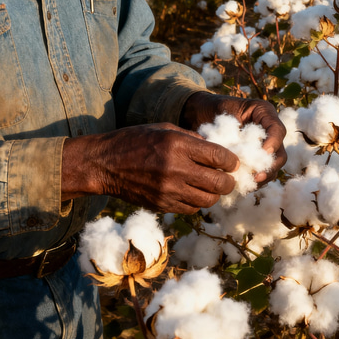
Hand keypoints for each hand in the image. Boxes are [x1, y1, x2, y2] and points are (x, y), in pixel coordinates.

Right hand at [61, 123, 238, 213]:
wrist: (104, 164)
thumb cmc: (135, 140)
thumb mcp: (164, 129)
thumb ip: (192, 139)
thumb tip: (216, 149)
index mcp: (177, 145)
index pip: (218, 157)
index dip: (232, 161)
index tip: (233, 162)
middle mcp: (176, 169)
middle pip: (218, 183)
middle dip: (228, 181)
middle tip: (227, 177)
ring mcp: (168, 191)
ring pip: (207, 201)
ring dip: (213, 194)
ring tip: (210, 186)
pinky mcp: (162, 205)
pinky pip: (191, 209)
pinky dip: (197, 202)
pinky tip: (193, 192)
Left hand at [180, 92, 286, 183]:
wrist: (200, 114)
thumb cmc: (211, 109)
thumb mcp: (222, 113)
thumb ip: (231, 128)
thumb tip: (237, 153)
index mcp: (264, 113)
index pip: (278, 130)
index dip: (274, 143)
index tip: (263, 153)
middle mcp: (268, 132)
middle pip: (280, 153)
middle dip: (270, 166)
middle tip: (257, 176)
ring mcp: (263, 147)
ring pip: (273, 167)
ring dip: (263, 177)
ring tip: (251, 183)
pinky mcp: (254, 160)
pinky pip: (261, 173)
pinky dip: (254, 181)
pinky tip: (243, 186)